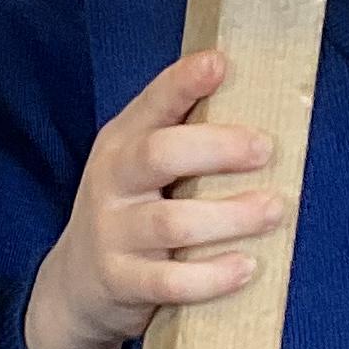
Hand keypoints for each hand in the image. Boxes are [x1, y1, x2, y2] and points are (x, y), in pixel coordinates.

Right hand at [23, 48, 282, 348]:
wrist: (75, 285)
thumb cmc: (132, 213)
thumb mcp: (140, 168)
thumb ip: (184, 139)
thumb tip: (264, 100)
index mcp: (122, 143)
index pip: (152, 104)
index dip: (183, 83)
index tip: (219, 63)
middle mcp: (112, 182)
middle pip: (160, 154)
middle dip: (217, 148)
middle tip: (265, 150)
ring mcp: (113, 234)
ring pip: (173, 222)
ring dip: (230, 216)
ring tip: (274, 211)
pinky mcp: (121, 282)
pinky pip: (170, 282)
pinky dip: (211, 277)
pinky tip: (246, 267)